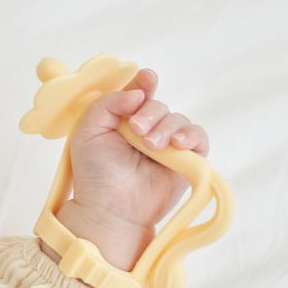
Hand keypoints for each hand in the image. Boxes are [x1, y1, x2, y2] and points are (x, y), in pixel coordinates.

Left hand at [45, 69, 208, 270]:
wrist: (110, 208)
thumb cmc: (96, 172)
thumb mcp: (89, 131)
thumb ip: (108, 103)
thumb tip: (138, 92)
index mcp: (124, 119)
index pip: (139, 93)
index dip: (144, 83)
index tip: (147, 79)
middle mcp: (147, 129)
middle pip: (159, 106)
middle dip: (150, 113)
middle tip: (137, 130)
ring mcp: (167, 145)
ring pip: (178, 120)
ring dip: (166, 128)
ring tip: (151, 145)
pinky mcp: (185, 160)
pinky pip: (199, 138)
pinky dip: (192, 136)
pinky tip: (178, 144)